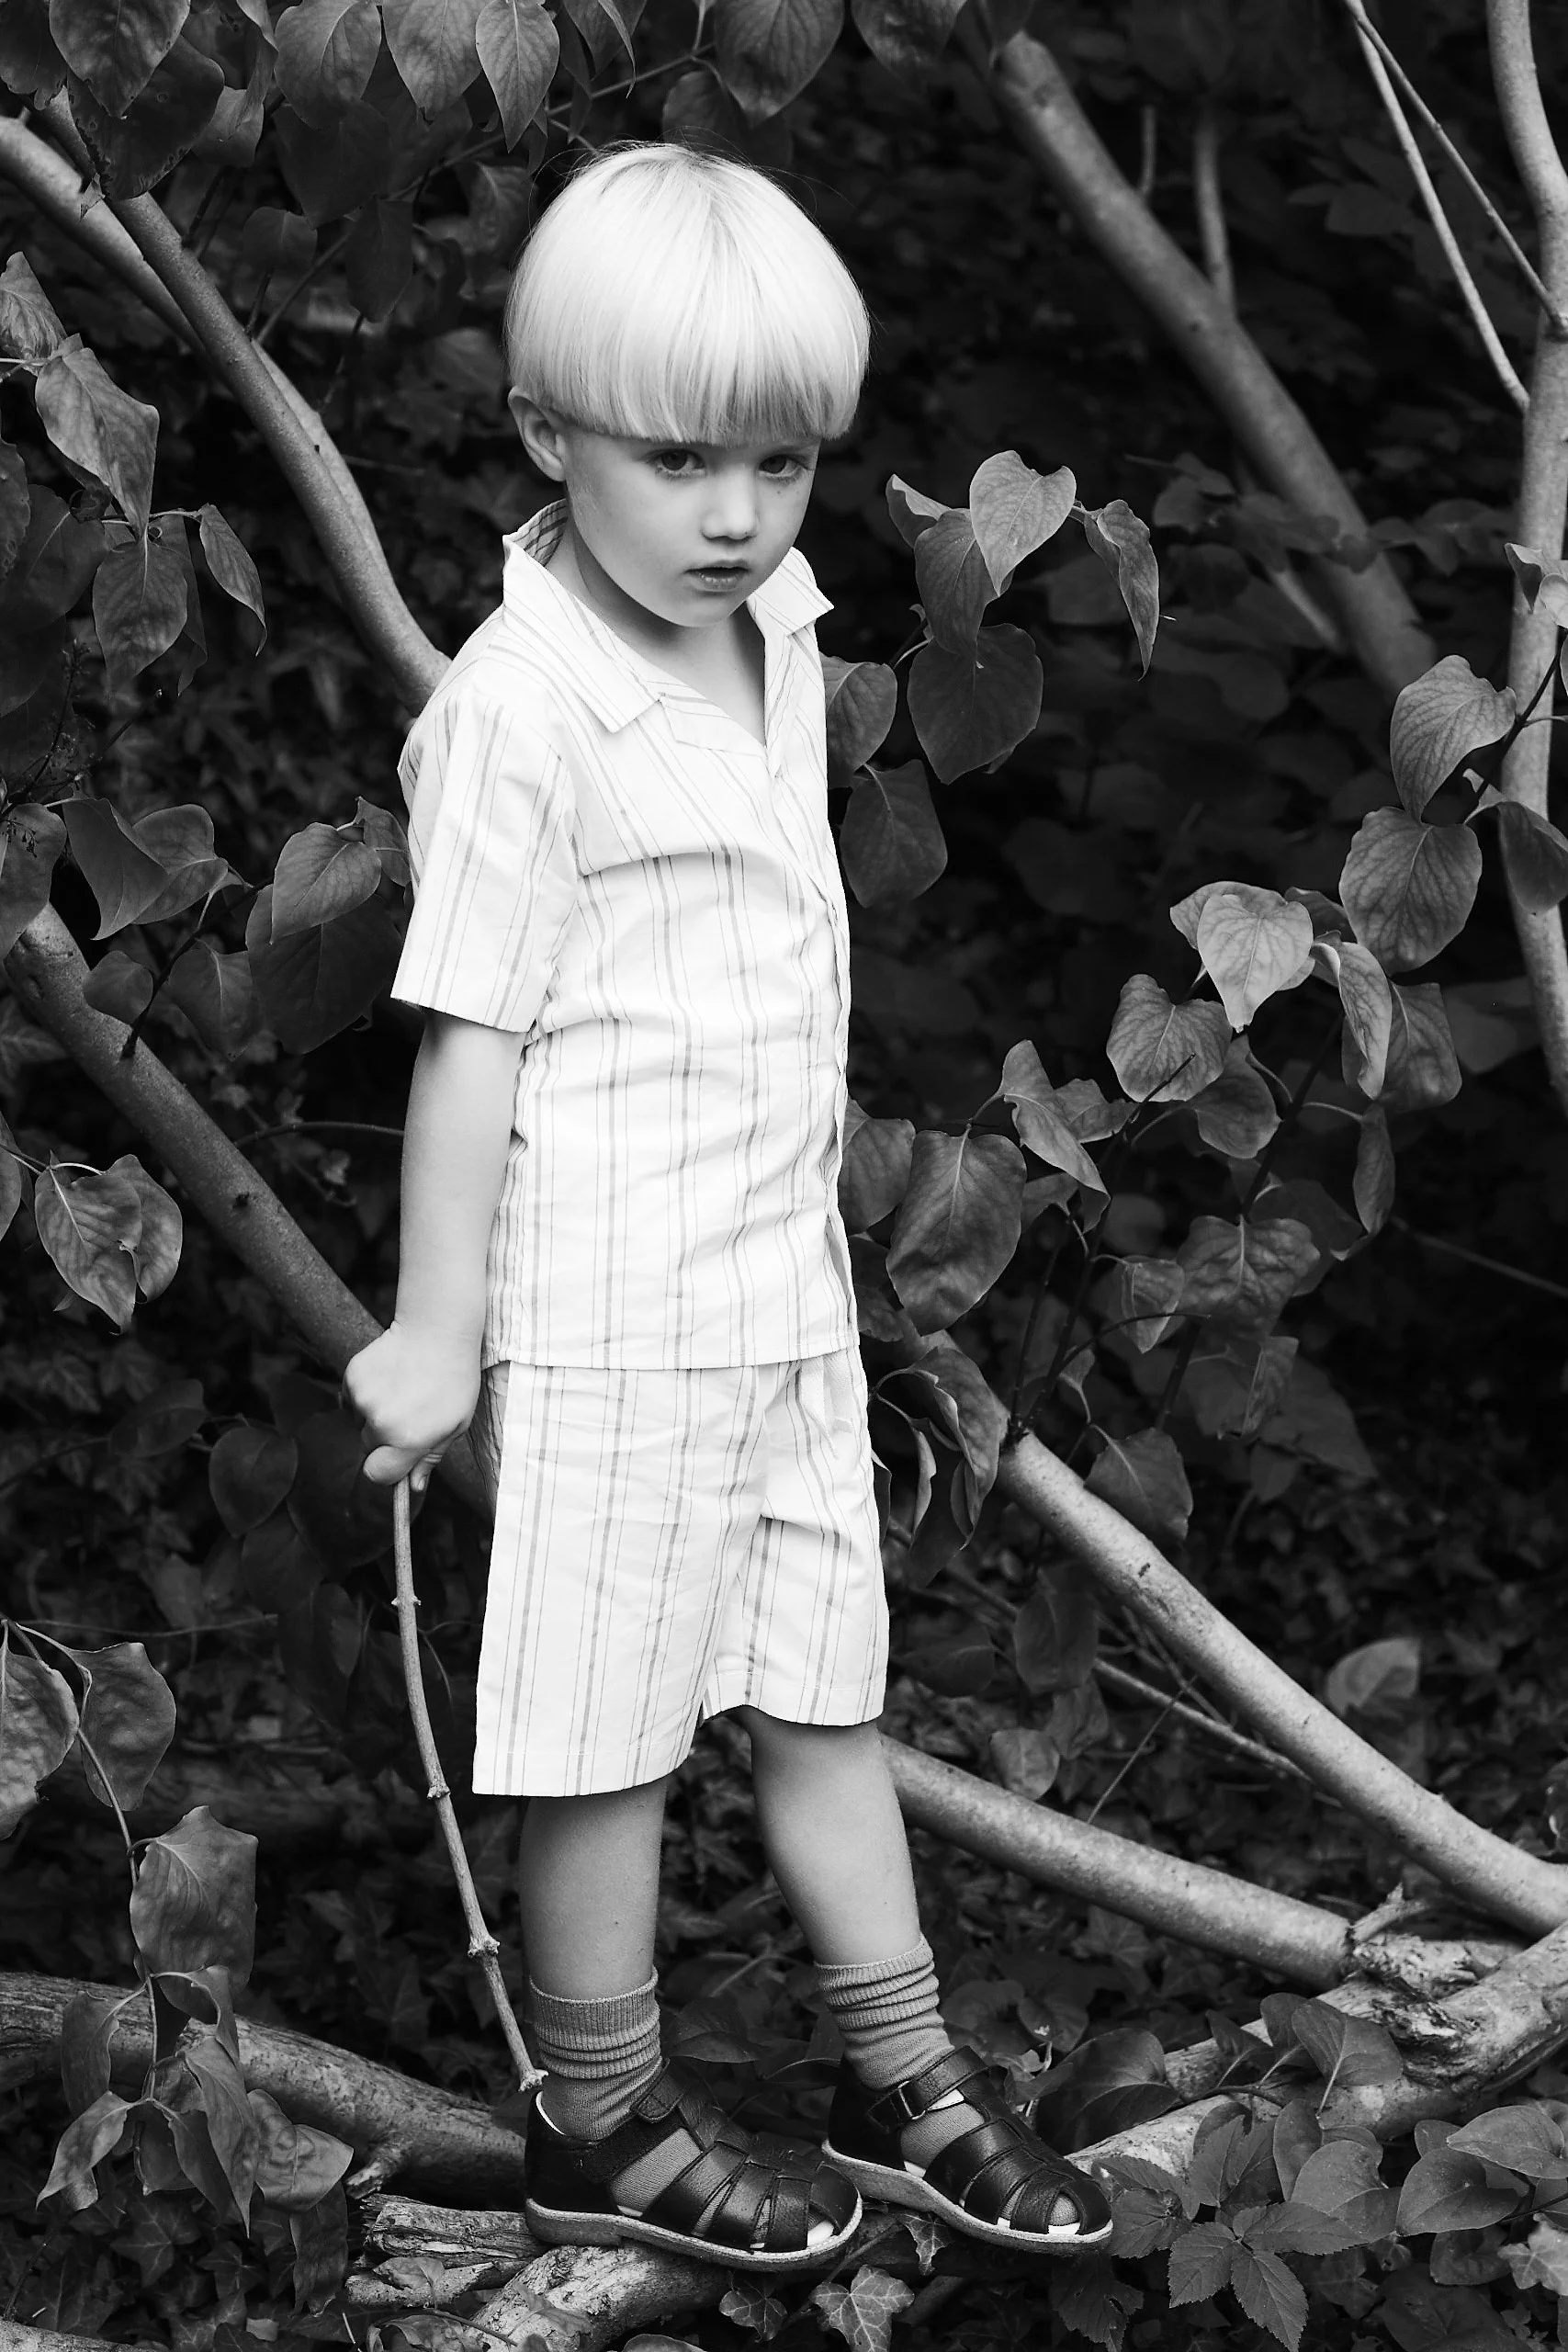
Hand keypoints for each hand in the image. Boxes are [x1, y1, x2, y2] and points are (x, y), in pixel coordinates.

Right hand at [344, 1322, 480, 1491]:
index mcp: (409, 1441)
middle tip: (409, 1412)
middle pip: (369, 1447)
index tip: (397, 1458)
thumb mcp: (456, 1424)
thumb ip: (430, 1457)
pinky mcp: (351, 1377)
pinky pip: (351, 1398)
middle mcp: (381, 1424)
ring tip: (402, 1389)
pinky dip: (365, 1392)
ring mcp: (363, 1400)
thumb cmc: (455, 1378)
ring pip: (359, 1421)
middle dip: (385, 1437)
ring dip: (374, 1413)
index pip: (378, 1474)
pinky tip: (389, 1377)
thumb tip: (414, 1486)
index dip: (387, 1468)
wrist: (438, 1329)